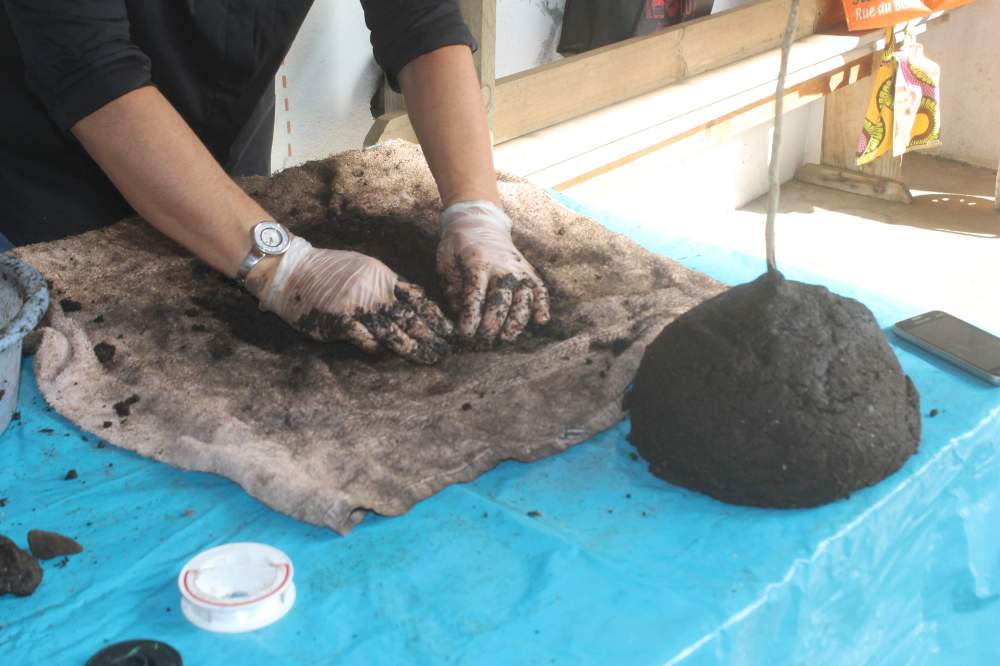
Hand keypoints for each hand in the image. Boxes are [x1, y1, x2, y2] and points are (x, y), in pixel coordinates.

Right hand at [250, 237, 452, 363]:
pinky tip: (386, 356)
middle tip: (446, 351)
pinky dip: (377, 349)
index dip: (435, 316)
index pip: (418, 298)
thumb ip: (385, 286)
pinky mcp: (340, 322)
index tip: (449, 330)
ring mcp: (357, 307)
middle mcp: (374, 291)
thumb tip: (410, 304)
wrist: (291, 271)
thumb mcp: (362, 268)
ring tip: (428, 358)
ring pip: (393, 332)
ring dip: (413, 348)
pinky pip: (366, 341)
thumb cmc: (327, 271)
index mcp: (382, 276)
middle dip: (431, 336)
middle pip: (410, 317)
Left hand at [437, 201, 549, 346]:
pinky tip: (540, 321)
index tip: (465, 333)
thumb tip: (459, 311)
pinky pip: (541, 291)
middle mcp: (503, 267)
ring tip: (506, 338)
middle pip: (502, 300)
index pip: (476, 294)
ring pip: (524, 300)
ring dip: (516, 322)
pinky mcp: (529, 273)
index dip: (471, 316)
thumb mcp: (445, 260)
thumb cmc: (458, 246)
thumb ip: (451, 286)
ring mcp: (519, 270)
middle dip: (493, 324)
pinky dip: (542, 306)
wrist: (481, 223)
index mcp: (478, 262)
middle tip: (483, 339)